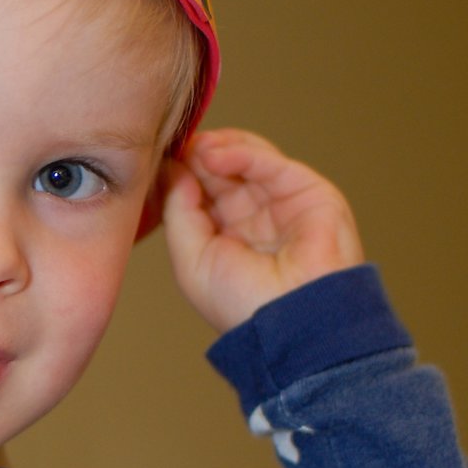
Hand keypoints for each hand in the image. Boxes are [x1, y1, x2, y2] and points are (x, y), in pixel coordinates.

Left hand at [161, 128, 365, 333]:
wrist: (292, 323)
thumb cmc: (242, 305)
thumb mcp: (191, 259)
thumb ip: (178, 212)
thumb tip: (173, 169)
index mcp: (228, 236)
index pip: (202, 191)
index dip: (182, 172)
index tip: (159, 158)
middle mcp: (255, 217)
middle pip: (223, 170)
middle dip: (197, 156)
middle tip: (174, 144)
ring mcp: (282, 203)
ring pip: (248, 159)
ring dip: (218, 148)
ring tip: (194, 148)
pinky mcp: (309, 192)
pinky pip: (272, 163)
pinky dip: (242, 153)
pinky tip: (214, 155)